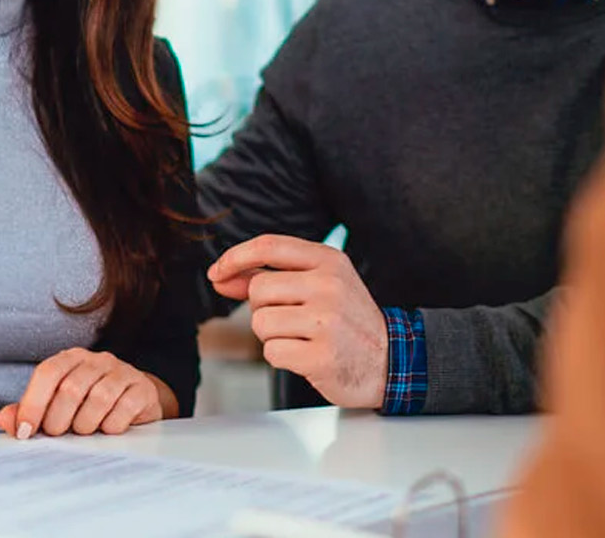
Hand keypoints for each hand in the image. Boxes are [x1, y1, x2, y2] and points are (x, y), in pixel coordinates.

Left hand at [0, 349, 175, 438]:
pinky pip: (124, 408)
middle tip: (58, 434)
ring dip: (85, 424)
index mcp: (71, 359)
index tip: (25, 432)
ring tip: (83, 431)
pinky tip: (107, 429)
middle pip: (71, 388)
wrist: (133, 403)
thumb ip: (27, 412)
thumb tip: (4, 420)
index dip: (33, 403)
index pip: (48, 373)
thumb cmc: (87, 406)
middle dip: (58, 420)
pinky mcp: (142, 388)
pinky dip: (111, 426)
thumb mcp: (56, 407)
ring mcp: (122, 372)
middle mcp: (97, 360)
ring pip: (99, 398)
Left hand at [207, 235, 388, 408]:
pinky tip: (306, 355)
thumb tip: (221, 276)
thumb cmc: (347, 320)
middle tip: (292, 320)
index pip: (269, 245)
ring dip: (272, 336)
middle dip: (263, 308)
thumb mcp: (319, 286)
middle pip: (259, 289)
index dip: (235, 257)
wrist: (388, 360)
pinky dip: (282, 358)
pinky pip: (272, 353)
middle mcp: (329, 285)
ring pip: (261, 323)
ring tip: (302, 338)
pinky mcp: (322, 355)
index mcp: (329, 261)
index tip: (217, 273)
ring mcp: (327, 321)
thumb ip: (271, 277)